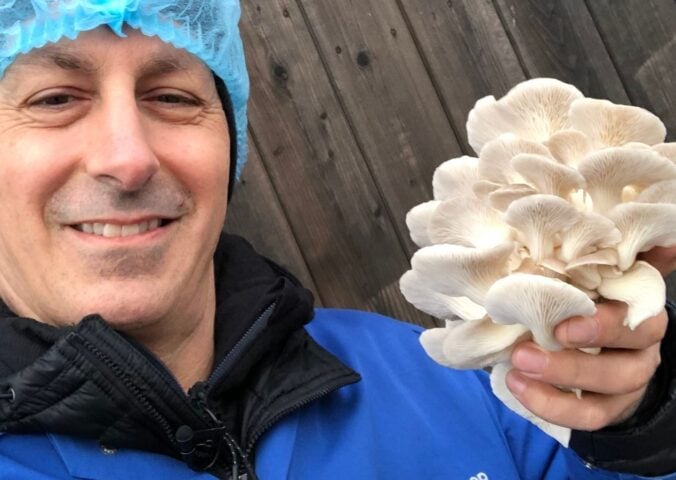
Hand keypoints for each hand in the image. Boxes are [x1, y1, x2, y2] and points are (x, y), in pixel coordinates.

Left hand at [503, 243, 674, 431]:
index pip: (636, 323)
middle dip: (574, 363)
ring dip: (558, 382)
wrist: (599, 338)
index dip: (602, 327)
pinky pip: (586, 418)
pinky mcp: (608, 408)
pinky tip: (517, 385)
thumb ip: (627, 257)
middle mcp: (642, 351)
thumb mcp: (608, 273)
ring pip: (605, 392)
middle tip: (525, 351)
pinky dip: (549, 405)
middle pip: (626, 366)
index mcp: (641, 314)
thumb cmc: (595, 295)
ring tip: (516, 366)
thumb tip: (665, 237)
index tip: (561, 325)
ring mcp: (627, 384)